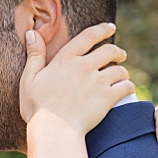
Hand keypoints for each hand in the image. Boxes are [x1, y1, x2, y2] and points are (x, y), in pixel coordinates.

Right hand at [18, 22, 132, 133]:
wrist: (54, 129)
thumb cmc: (38, 107)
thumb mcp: (29, 79)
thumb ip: (34, 55)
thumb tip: (32, 33)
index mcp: (65, 59)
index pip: (88, 36)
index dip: (102, 30)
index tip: (110, 28)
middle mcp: (84, 66)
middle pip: (110, 51)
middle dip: (117, 52)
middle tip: (120, 56)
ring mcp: (98, 82)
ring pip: (120, 70)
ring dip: (123, 72)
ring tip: (122, 76)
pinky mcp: (108, 97)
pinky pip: (126, 87)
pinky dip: (128, 87)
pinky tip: (126, 90)